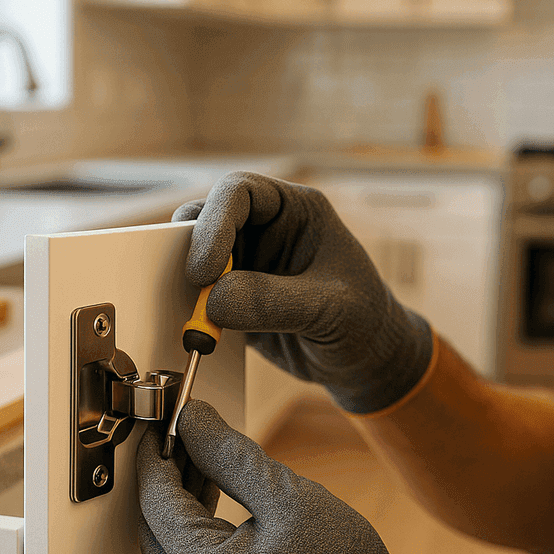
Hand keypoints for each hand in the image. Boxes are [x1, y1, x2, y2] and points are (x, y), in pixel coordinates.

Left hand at [137, 401, 444, 553]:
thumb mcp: (288, 497)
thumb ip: (230, 455)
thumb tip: (192, 419)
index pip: (157, 501)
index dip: (157, 454)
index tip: (163, 420)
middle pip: (153, 527)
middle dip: (164, 476)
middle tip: (182, 434)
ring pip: (167, 547)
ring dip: (178, 502)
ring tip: (200, 459)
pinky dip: (194, 530)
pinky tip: (212, 499)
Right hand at [175, 171, 433, 413]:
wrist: (366, 361)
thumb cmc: (364, 322)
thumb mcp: (330, 309)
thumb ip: (273, 301)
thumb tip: (213, 300)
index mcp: (296, 209)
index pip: (240, 192)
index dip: (214, 222)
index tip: (205, 269)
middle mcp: (266, 228)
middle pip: (207, 218)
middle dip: (192, 251)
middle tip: (195, 290)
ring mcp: (247, 262)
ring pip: (195, 257)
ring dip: (187, 285)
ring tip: (198, 319)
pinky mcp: (234, 298)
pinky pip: (198, 296)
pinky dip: (190, 312)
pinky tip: (200, 335)